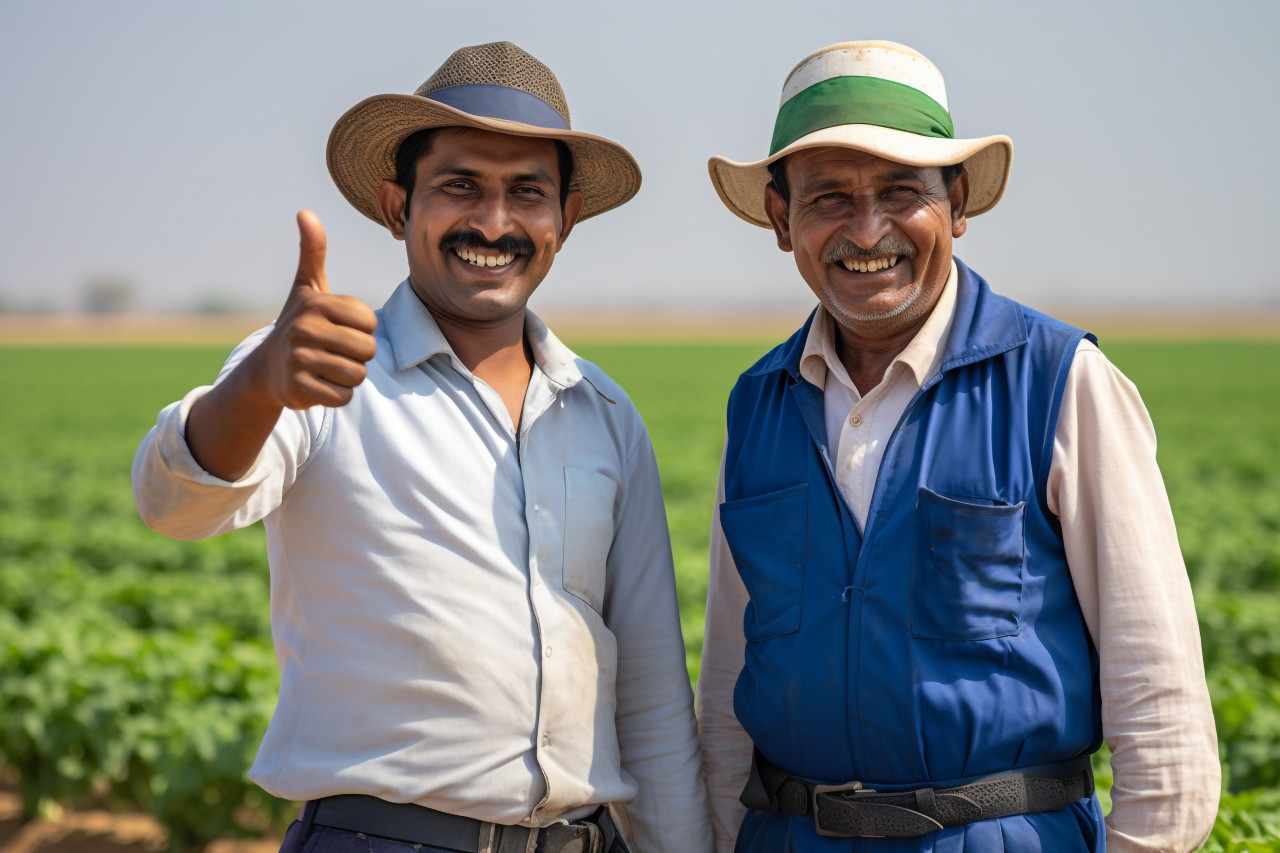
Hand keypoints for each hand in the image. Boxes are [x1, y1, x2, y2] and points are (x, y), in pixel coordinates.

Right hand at [255, 211, 377, 409]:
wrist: (265, 368)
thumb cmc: (298, 323)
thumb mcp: (307, 287)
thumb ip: (312, 252)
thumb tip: (305, 212)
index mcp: (316, 304)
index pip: (370, 322)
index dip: (362, 329)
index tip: (338, 328)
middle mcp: (304, 330)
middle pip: (368, 350)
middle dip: (358, 355)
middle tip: (333, 351)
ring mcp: (299, 360)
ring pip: (358, 375)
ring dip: (348, 376)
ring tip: (326, 367)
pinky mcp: (297, 389)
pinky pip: (343, 397)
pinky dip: (337, 395)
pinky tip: (319, 384)